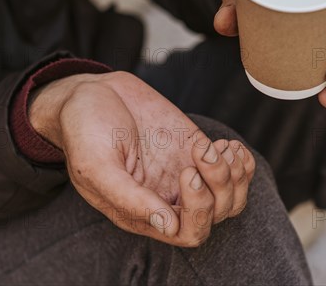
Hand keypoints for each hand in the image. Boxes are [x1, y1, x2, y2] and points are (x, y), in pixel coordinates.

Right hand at [29, 71, 254, 246]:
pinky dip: (240, 161)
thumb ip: (129, 199)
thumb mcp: (97, 166)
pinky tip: (227, 146)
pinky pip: (232, 170)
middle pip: (216, 215)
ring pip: (229, 196)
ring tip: (219, 148)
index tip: (187, 172)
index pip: (188, 232)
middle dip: (220, 188)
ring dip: (235, 175)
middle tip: (203, 155)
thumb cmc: (84, 130)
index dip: (199, 210)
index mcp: (142, 212)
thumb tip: (167, 227)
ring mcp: (184, 174)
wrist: (92, 93)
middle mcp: (167, 198)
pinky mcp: (195, 151)